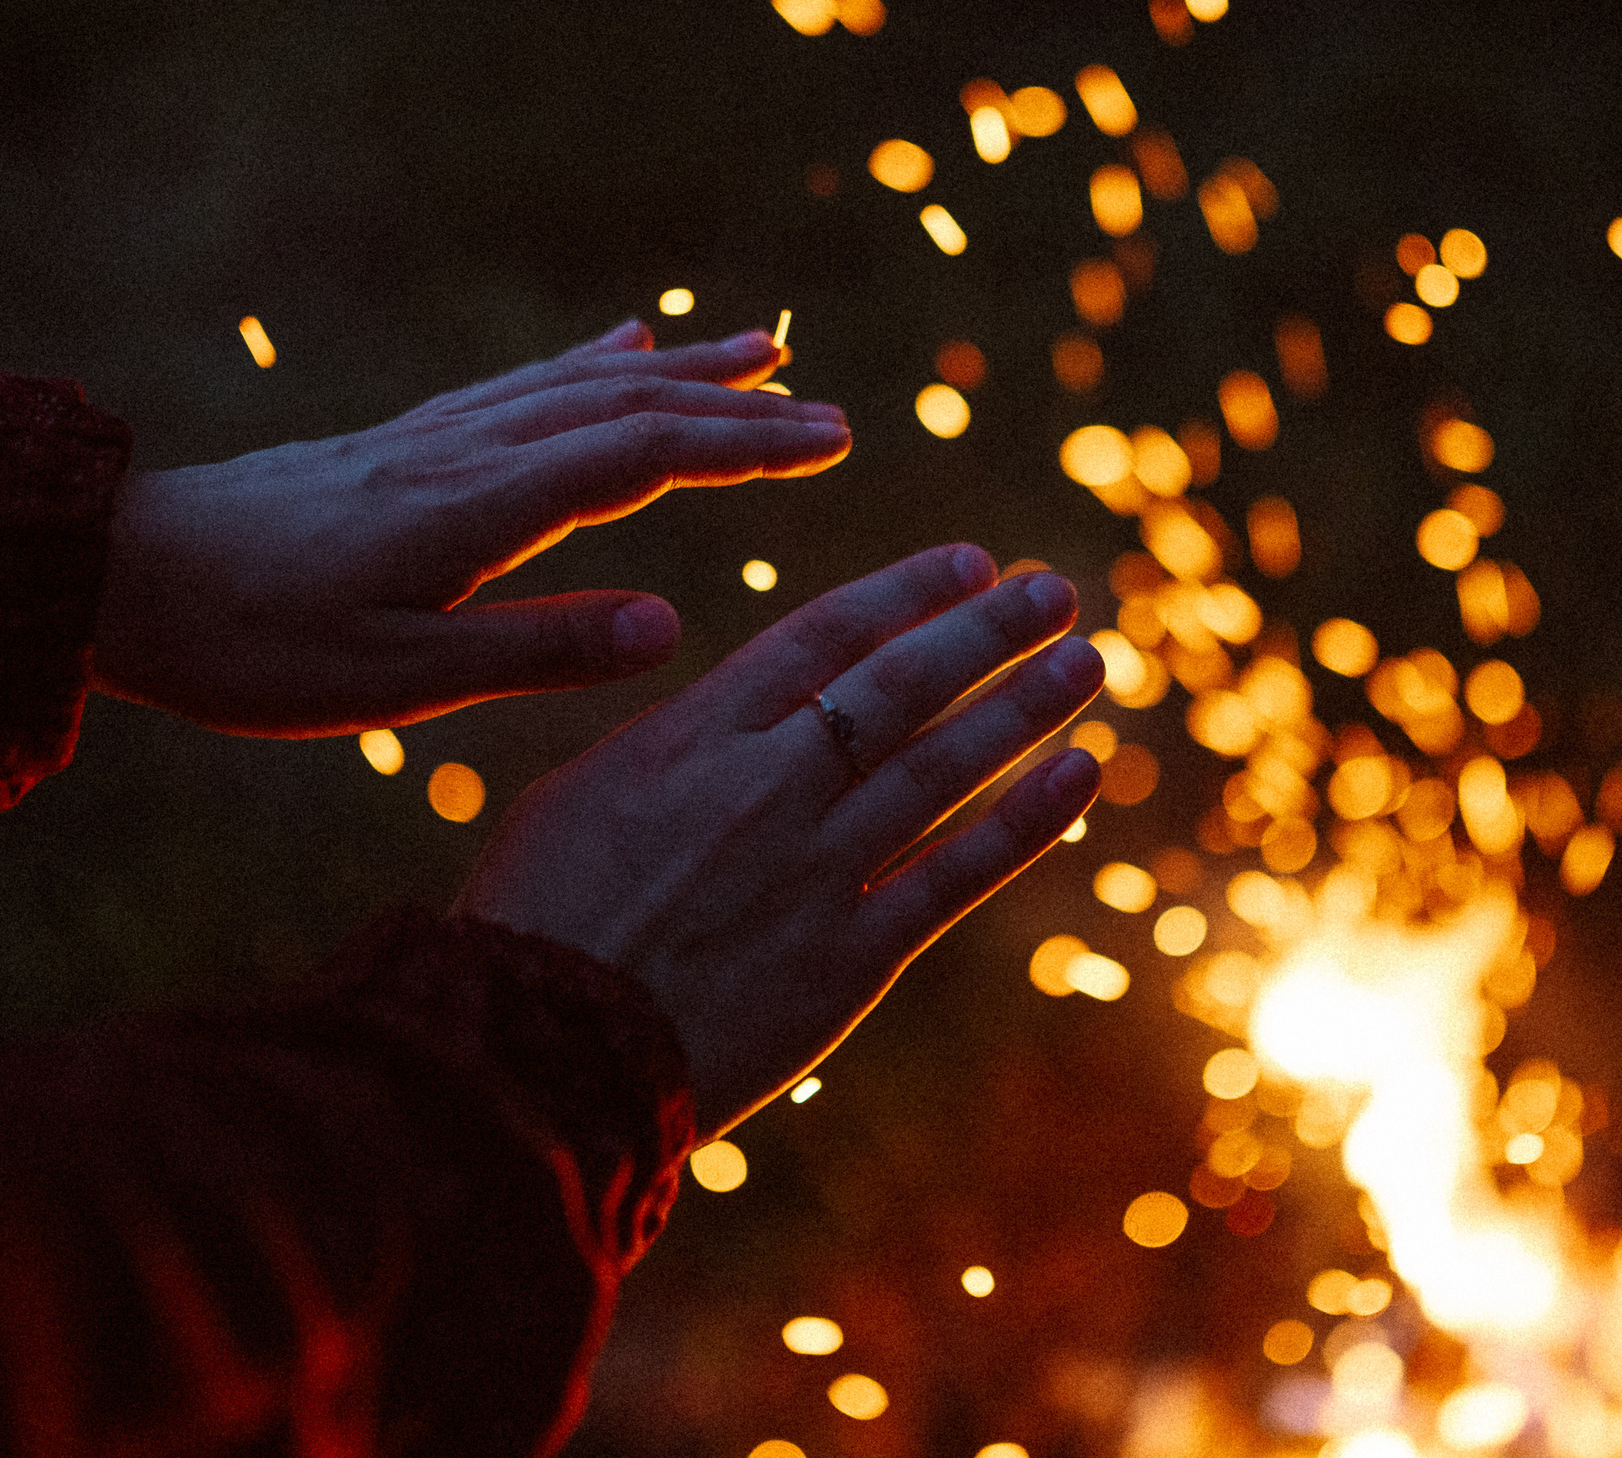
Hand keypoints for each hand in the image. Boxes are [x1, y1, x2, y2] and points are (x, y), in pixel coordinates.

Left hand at [90, 320, 849, 734]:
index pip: (640, 457)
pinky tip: (623, 342)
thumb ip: (535, 649)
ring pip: (580, 383)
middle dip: (736, 403)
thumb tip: (672, 623)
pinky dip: (591, 360)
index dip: (743, 446)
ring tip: (760, 346)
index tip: (834, 441)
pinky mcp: (400, 440)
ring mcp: (430, 436)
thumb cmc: (245, 644)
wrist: (107, 575)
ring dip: (680, 367)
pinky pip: (521, 384)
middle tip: (831, 408)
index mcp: (474, 510)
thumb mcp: (390, 680)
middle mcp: (464, 452)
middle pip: (625, 405)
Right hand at [456, 545, 1107, 1137]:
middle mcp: (768, 787)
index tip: (973, 562)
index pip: (826, 635)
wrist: (534, 1059)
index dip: (910, 592)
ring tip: (1086, 660)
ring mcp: (816, 871)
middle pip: (903, 686)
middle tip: (1055, 591)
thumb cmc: (536, 921)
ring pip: (946, 767)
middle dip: (988, 630)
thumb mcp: (581, 794)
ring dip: (1025, 705)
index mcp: (696, 736)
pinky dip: (1027, 820)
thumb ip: (679, 744)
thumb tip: (741, 707)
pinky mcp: (848, 958)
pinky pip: (957, 874)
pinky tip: (1080, 772)